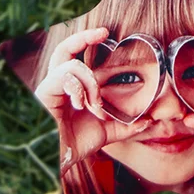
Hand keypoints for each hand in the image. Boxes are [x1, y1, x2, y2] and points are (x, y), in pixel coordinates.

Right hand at [34, 27, 152, 175]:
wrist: (57, 161)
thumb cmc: (74, 145)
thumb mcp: (106, 133)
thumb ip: (126, 126)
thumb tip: (149, 121)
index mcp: (71, 87)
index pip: (74, 55)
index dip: (85, 39)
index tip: (105, 33)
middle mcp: (58, 83)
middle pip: (63, 48)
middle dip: (83, 36)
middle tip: (103, 32)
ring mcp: (49, 88)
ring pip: (72, 65)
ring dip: (90, 84)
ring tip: (96, 106)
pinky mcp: (43, 94)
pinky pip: (63, 77)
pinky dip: (79, 89)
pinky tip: (82, 105)